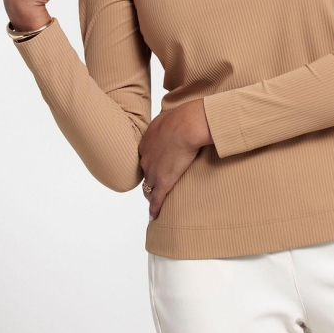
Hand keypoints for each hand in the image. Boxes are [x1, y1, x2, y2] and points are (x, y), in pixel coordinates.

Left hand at [140, 98, 212, 220]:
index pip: (146, 158)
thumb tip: (173, 121)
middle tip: (156, 186)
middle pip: (145, 174)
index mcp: (146, 142)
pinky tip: (154, 216)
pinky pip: (156, 199)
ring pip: (149, 188)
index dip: (151, 164)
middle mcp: (146, 158)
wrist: (188, 125)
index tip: (157, 167)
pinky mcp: (164, 180)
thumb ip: (167, 124)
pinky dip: (154, 209)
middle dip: (150, 180)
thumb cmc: (183, 116)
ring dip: (151, 196)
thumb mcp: (169, 116)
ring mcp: (153, 170)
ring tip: (155, 204)